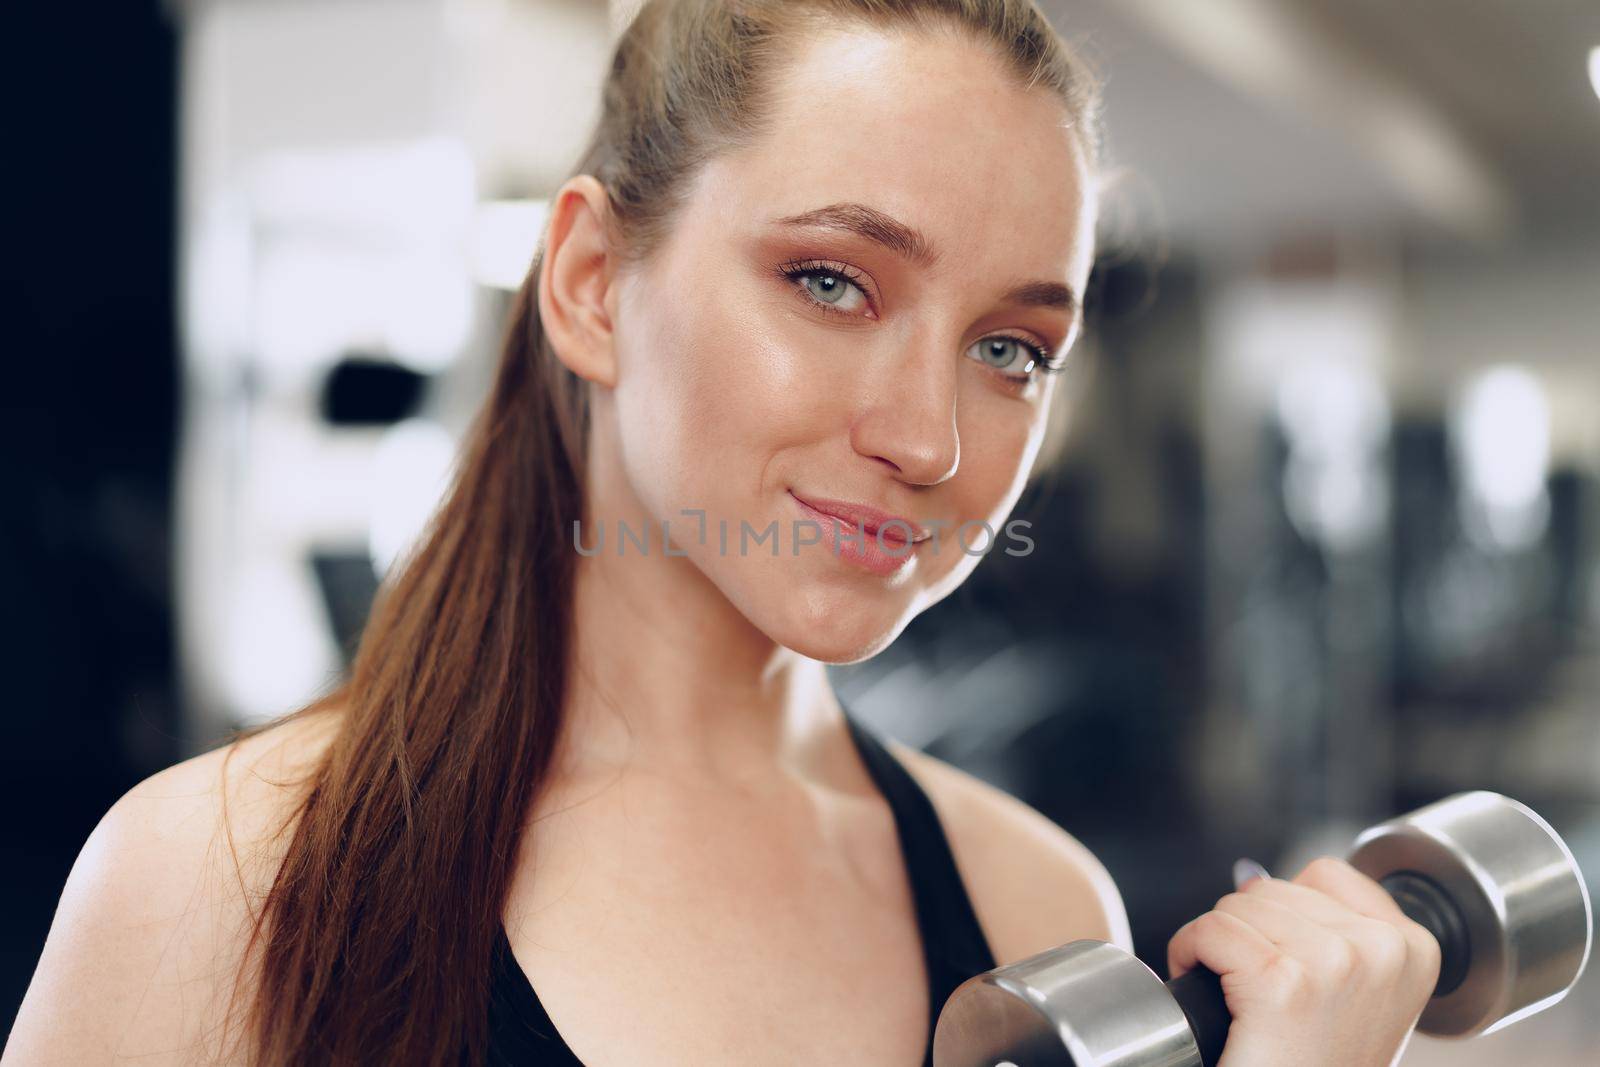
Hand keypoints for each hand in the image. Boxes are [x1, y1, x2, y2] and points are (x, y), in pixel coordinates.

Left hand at [1166, 856, 1442, 1066]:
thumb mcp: (1353, 992)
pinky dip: (1191, 953)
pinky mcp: (1283, 981)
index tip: (1292, 966)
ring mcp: (1336, 962)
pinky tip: (1213, 993)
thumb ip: (1327, 926)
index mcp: (1412, 947)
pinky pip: (1211, 930)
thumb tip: (1251, 874)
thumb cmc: (1318, 1064)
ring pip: (1238, 905)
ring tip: (1242, 996)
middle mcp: (1382, 949)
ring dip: (1220, 944)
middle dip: (1251, 931)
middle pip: (1275, 887)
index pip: (1325, 874)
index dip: (1288, 915)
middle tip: (1260, 992)